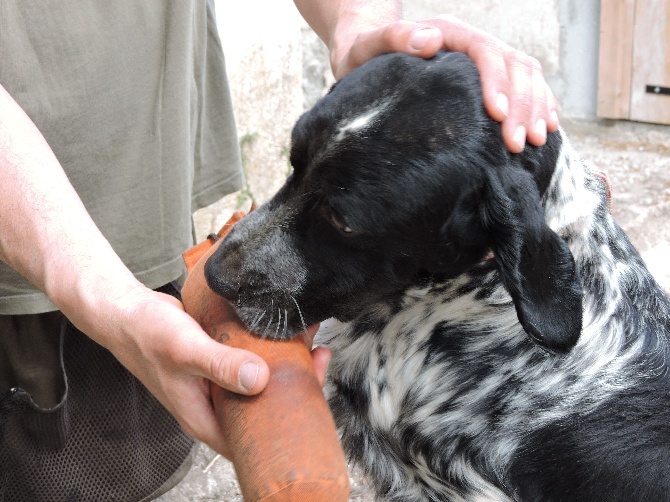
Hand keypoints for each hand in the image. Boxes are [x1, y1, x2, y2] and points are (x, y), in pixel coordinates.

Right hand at [105, 285, 329, 457]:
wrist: (125, 312)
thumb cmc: (147, 336)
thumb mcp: (187, 350)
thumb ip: (221, 365)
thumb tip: (260, 380)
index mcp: (204, 418)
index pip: (252, 439)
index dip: (285, 429)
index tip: (312, 401)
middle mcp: (213, 405)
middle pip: (262, 410)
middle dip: (294, 392)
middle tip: (317, 363)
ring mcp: (216, 384)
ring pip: (258, 385)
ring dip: (285, 369)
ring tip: (311, 347)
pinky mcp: (218, 363)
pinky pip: (250, 363)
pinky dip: (269, 352)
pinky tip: (286, 335)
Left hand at [330, 15, 557, 152]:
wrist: (363, 53)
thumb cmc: (362, 54)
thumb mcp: (367, 45)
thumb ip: (394, 38)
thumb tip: (429, 39)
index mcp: (449, 33)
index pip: (485, 51)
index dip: (497, 81)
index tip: (498, 115)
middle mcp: (471, 43)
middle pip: (513, 65)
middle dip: (522, 103)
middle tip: (519, 142)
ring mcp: (482, 60)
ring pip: (526, 75)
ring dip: (536, 106)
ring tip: (539, 140)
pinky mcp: (486, 78)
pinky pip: (524, 86)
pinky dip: (539, 104)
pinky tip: (546, 126)